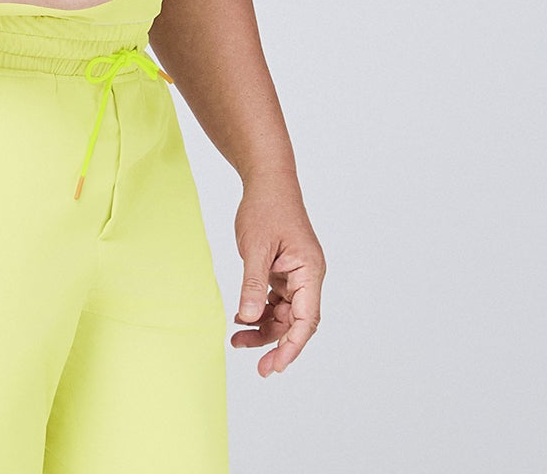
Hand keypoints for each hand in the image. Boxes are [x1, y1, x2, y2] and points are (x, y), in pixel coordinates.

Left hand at [230, 177, 324, 375]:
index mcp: (309, 272)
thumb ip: (253, 285)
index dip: (292, 347)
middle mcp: (307, 276)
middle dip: (275, 343)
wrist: (267, 180)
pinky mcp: (284, 270)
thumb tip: (248, 319)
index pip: (306, 320)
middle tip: (255, 365)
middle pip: (296, 322)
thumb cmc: (266, 208)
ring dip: (264, 328)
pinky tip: (241, 317)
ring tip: (237, 339)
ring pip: (284, 313)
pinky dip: (260, 310)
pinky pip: (276, 299)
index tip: (274, 366)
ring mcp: (296, 274)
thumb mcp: (255, 248)